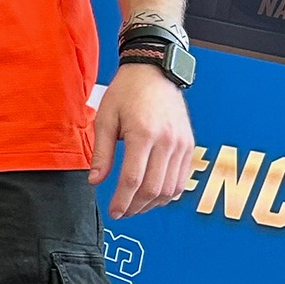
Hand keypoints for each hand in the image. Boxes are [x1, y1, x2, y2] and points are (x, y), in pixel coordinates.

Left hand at [90, 62, 194, 217]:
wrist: (155, 71)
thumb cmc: (126, 92)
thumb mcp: (105, 118)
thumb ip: (102, 153)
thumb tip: (95, 181)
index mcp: (143, 134)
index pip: (133, 179)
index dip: (122, 200)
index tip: (113, 212)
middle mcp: (167, 141)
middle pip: (153, 188)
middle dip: (136, 207)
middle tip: (122, 212)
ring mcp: (182, 144)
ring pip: (171, 188)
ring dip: (152, 204)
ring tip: (135, 207)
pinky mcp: (189, 145)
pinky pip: (182, 179)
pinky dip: (168, 193)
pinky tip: (153, 196)